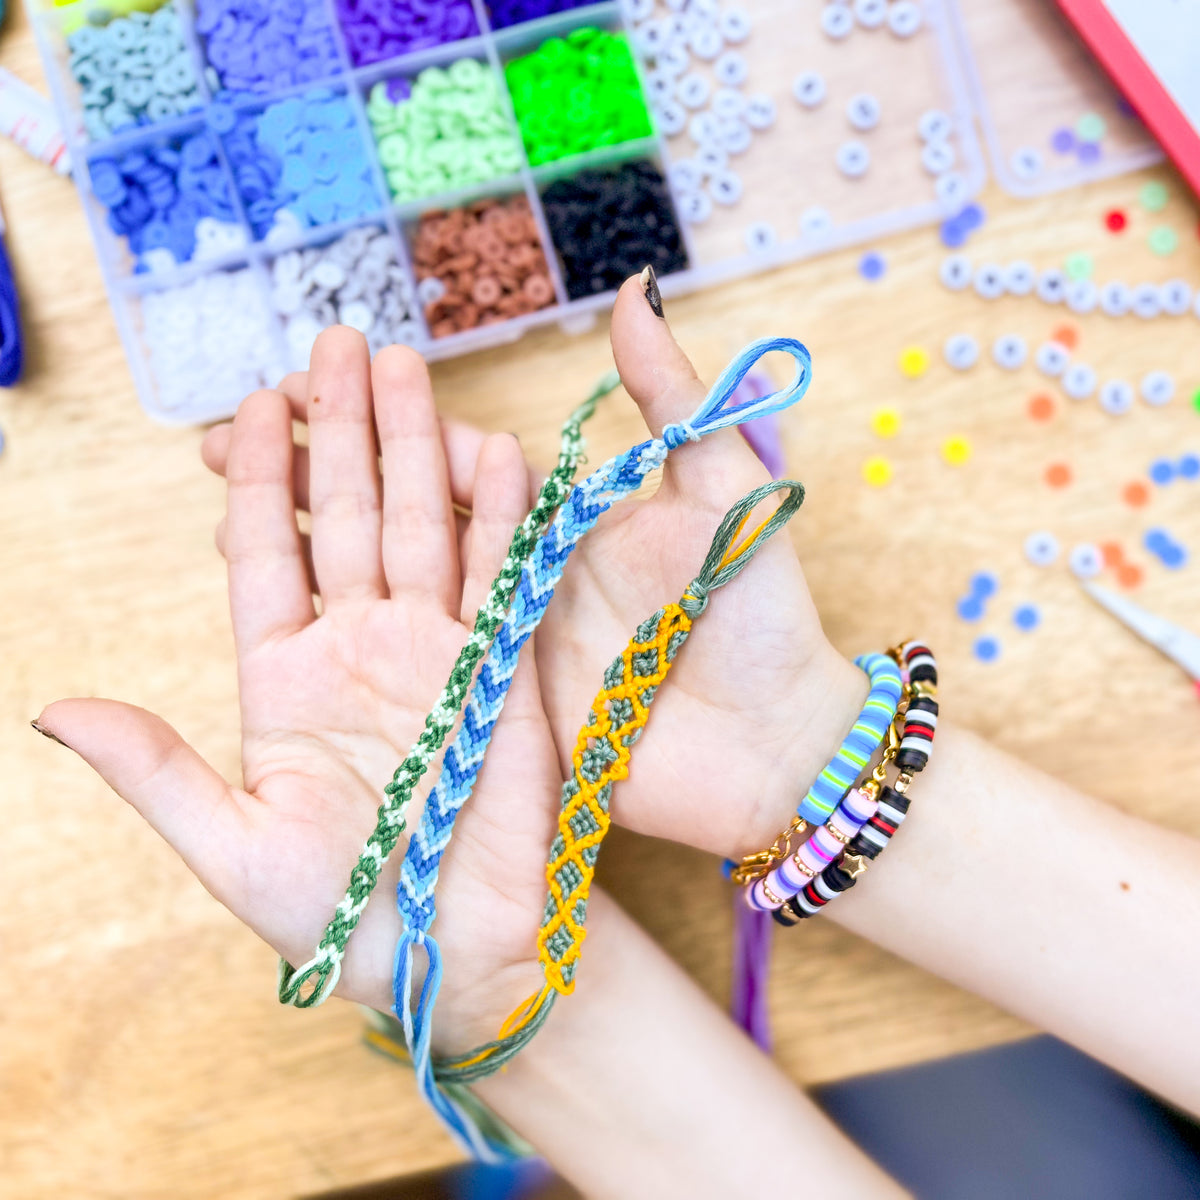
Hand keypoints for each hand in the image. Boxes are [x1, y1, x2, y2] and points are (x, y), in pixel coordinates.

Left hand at [35, 331, 565, 1049]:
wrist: (457, 956)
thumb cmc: (342, 916)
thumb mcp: (234, 847)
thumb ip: (157, 768)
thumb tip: (54, 709)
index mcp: (285, 678)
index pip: (268, 551)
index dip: (263, 476)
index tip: (255, 403)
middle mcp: (359, 648)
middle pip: (348, 517)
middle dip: (342, 430)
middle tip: (339, 344)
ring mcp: (434, 650)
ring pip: (422, 527)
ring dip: (414, 450)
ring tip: (405, 369)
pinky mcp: (501, 668)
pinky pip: (500, 577)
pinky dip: (500, 517)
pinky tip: (493, 452)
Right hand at [207, 278, 867, 862]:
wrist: (774, 750)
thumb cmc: (762, 618)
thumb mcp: (723, 489)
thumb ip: (672, 395)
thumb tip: (630, 285)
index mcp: (555, 522)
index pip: (439, 459)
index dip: (365, 425)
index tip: (292, 391)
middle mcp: (513, 578)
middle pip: (392, 514)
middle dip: (312, 472)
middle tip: (225, 437)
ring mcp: (493, 647)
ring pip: (382, 585)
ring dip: (309, 545)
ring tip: (226, 514)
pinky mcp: (488, 710)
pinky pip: (405, 661)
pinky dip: (341, 633)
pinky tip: (282, 606)